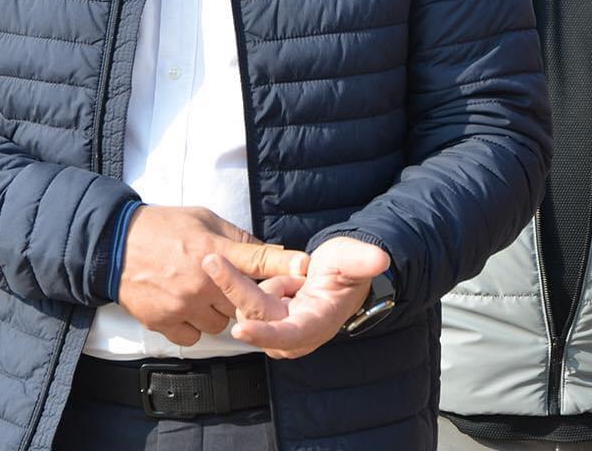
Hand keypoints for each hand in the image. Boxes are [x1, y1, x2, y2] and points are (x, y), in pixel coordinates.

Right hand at [118, 205, 308, 347]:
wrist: (114, 245)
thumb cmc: (161, 226)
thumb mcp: (202, 218)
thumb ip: (234, 236)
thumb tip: (264, 250)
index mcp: (213, 248)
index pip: (257, 257)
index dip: (284, 263)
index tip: (305, 266)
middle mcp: (202, 279)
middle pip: (241, 301)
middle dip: (236, 295)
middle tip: (222, 282)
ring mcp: (184, 303)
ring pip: (220, 323)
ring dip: (215, 312)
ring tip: (198, 291)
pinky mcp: (165, 322)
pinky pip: (194, 337)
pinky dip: (192, 326)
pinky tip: (183, 306)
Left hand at [203, 236, 389, 358]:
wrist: (339, 273)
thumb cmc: (347, 268)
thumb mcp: (353, 258)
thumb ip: (362, 260)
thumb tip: (380, 258)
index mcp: (316, 324)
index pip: (288, 334)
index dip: (265, 333)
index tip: (241, 328)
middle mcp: (294, 333)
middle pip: (257, 313)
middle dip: (235, 287)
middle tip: (212, 260)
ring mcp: (278, 327)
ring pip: (249, 303)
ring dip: (257, 280)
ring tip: (293, 274)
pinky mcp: (266, 317)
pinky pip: (247, 297)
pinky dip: (252, 281)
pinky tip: (281, 278)